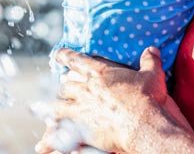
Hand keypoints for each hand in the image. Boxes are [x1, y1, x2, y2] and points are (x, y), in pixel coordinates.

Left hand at [35, 47, 193, 153]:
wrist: (142, 125)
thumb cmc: (147, 98)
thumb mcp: (152, 75)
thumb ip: (150, 60)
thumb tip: (152, 49)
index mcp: (100, 73)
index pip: (77, 60)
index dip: (66, 56)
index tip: (58, 54)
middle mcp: (86, 89)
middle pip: (65, 86)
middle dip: (62, 86)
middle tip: (61, 86)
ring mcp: (80, 110)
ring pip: (57, 108)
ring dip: (52, 110)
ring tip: (46, 113)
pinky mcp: (80, 131)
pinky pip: (59, 137)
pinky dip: (49, 142)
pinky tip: (41, 147)